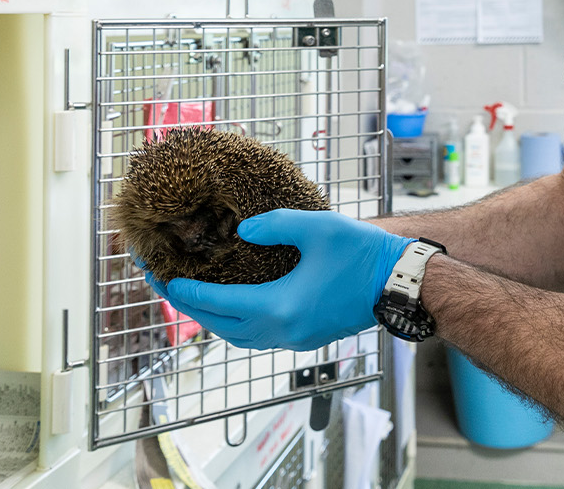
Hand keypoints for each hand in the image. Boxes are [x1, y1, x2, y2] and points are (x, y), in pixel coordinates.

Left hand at [149, 210, 413, 350]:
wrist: (402, 284)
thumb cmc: (364, 255)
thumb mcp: (316, 226)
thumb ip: (274, 224)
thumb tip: (243, 230)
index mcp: (279, 307)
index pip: (216, 303)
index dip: (184, 291)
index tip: (161, 278)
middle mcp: (283, 331)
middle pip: (221, 327)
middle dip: (192, 307)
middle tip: (167, 286)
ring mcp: (296, 339)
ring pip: (240, 337)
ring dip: (214, 319)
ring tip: (196, 297)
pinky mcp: (307, 337)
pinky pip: (259, 337)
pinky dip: (238, 323)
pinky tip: (237, 304)